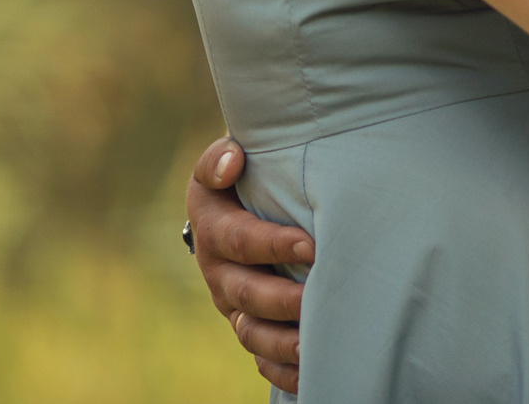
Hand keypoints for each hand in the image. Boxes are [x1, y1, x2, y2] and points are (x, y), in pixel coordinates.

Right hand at [186, 137, 313, 389]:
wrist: (248, 199)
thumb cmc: (251, 173)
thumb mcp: (228, 158)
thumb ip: (222, 157)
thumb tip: (232, 161)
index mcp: (212, 226)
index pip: (237, 239)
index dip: (271, 244)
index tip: (310, 245)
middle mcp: (219, 270)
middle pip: (244, 293)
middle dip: (281, 299)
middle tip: (316, 299)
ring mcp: (234, 304)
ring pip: (251, 332)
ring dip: (281, 342)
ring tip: (314, 345)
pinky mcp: (250, 326)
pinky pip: (262, 358)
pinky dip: (284, 370)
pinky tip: (312, 371)